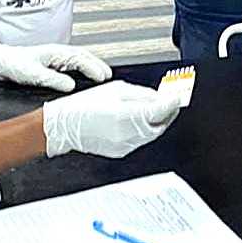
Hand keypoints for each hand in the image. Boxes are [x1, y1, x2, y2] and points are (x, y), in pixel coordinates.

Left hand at [0, 41, 111, 91]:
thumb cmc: (13, 64)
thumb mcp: (32, 75)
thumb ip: (53, 79)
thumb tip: (71, 86)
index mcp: (55, 52)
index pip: (81, 59)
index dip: (94, 68)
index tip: (104, 77)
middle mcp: (57, 53)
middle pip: (84, 56)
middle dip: (98, 65)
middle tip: (109, 75)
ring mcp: (54, 57)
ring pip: (79, 59)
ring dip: (91, 65)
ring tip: (102, 74)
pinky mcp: (50, 63)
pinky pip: (72, 64)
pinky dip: (82, 68)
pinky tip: (83, 76)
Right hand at [43, 81, 179, 157]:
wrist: (64, 126)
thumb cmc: (83, 106)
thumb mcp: (115, 90)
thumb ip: (141, 94)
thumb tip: (160, 97)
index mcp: (126, 116)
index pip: (161, 111)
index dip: (172, 103)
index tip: (177, 96)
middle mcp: (127, 135)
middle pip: (160, 125)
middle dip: (168, 113)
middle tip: (170, 101)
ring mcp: (124, 146)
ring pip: (152, 135)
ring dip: (158, 122)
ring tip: (155, 109)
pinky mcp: (121, 152)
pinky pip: (141, 141)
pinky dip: (145, 130)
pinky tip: (140, 120)